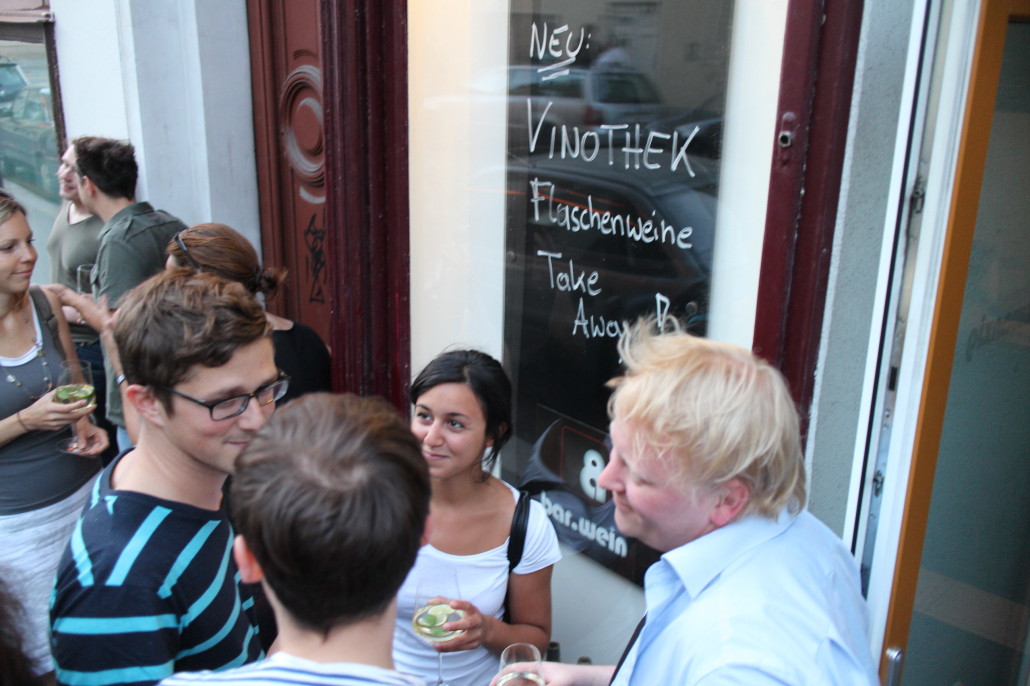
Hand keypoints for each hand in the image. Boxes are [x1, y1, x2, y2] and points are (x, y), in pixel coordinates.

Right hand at [18, 389, 97, 431]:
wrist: (29, 420)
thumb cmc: (38, 406)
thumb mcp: (47, 396)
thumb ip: (59, 391)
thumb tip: (73, 386)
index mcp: (50, 408)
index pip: (67, 408)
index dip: (77, 405)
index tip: (86, 401)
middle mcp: (53, 417)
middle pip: (73, 416)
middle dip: (86, 412)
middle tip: (93, 407)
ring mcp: (55, 424)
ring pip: (73, 421)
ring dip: (81, 415)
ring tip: (86, 409)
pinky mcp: (56, 428)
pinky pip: (68, 423)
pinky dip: (74, 419)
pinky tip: (76, 414)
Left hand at [66, 416, 108, 456]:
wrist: (81, 423)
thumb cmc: (83, 425)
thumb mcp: (81, 431)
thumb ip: (82, 439)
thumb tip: (82, 448)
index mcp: (102, 434)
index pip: (105, 444)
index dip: (99, 449)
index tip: (91, 452)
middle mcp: (101, 439)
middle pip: (99, 449)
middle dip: (90, 452)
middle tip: (80, 452)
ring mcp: (97, 442)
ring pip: (94, 451)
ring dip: (86, 453)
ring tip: (77, 452)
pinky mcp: (93, 445)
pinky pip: (90, 450)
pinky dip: (85, 451)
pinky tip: (78, 451)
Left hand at [433, 599, 489, 652]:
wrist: (486, 630)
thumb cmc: (469, 616)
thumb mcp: (462, 608)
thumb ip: (446, 603)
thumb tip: (429, 602)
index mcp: (473, 611)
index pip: (468, 606)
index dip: (461, 605)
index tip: (452, 604)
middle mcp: (477, 622)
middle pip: (468, 624)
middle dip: (457, 626)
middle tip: (445, 626)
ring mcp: (476, 635)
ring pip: (463, 640)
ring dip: (449, 643)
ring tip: (436, 644)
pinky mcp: (474, 645)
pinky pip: (461, 648)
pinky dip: (449, 649)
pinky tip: (439, 648)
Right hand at [490, 662, 614, 685]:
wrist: (590, 680)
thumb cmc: (576, 677)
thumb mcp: (559, 683)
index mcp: (537, 667)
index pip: (513, 668)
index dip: (500, 675)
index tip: (491, 685)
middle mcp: (538, 674)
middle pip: (515, 678)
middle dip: (504, 684)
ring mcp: (542, 682)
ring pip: (523, 684)